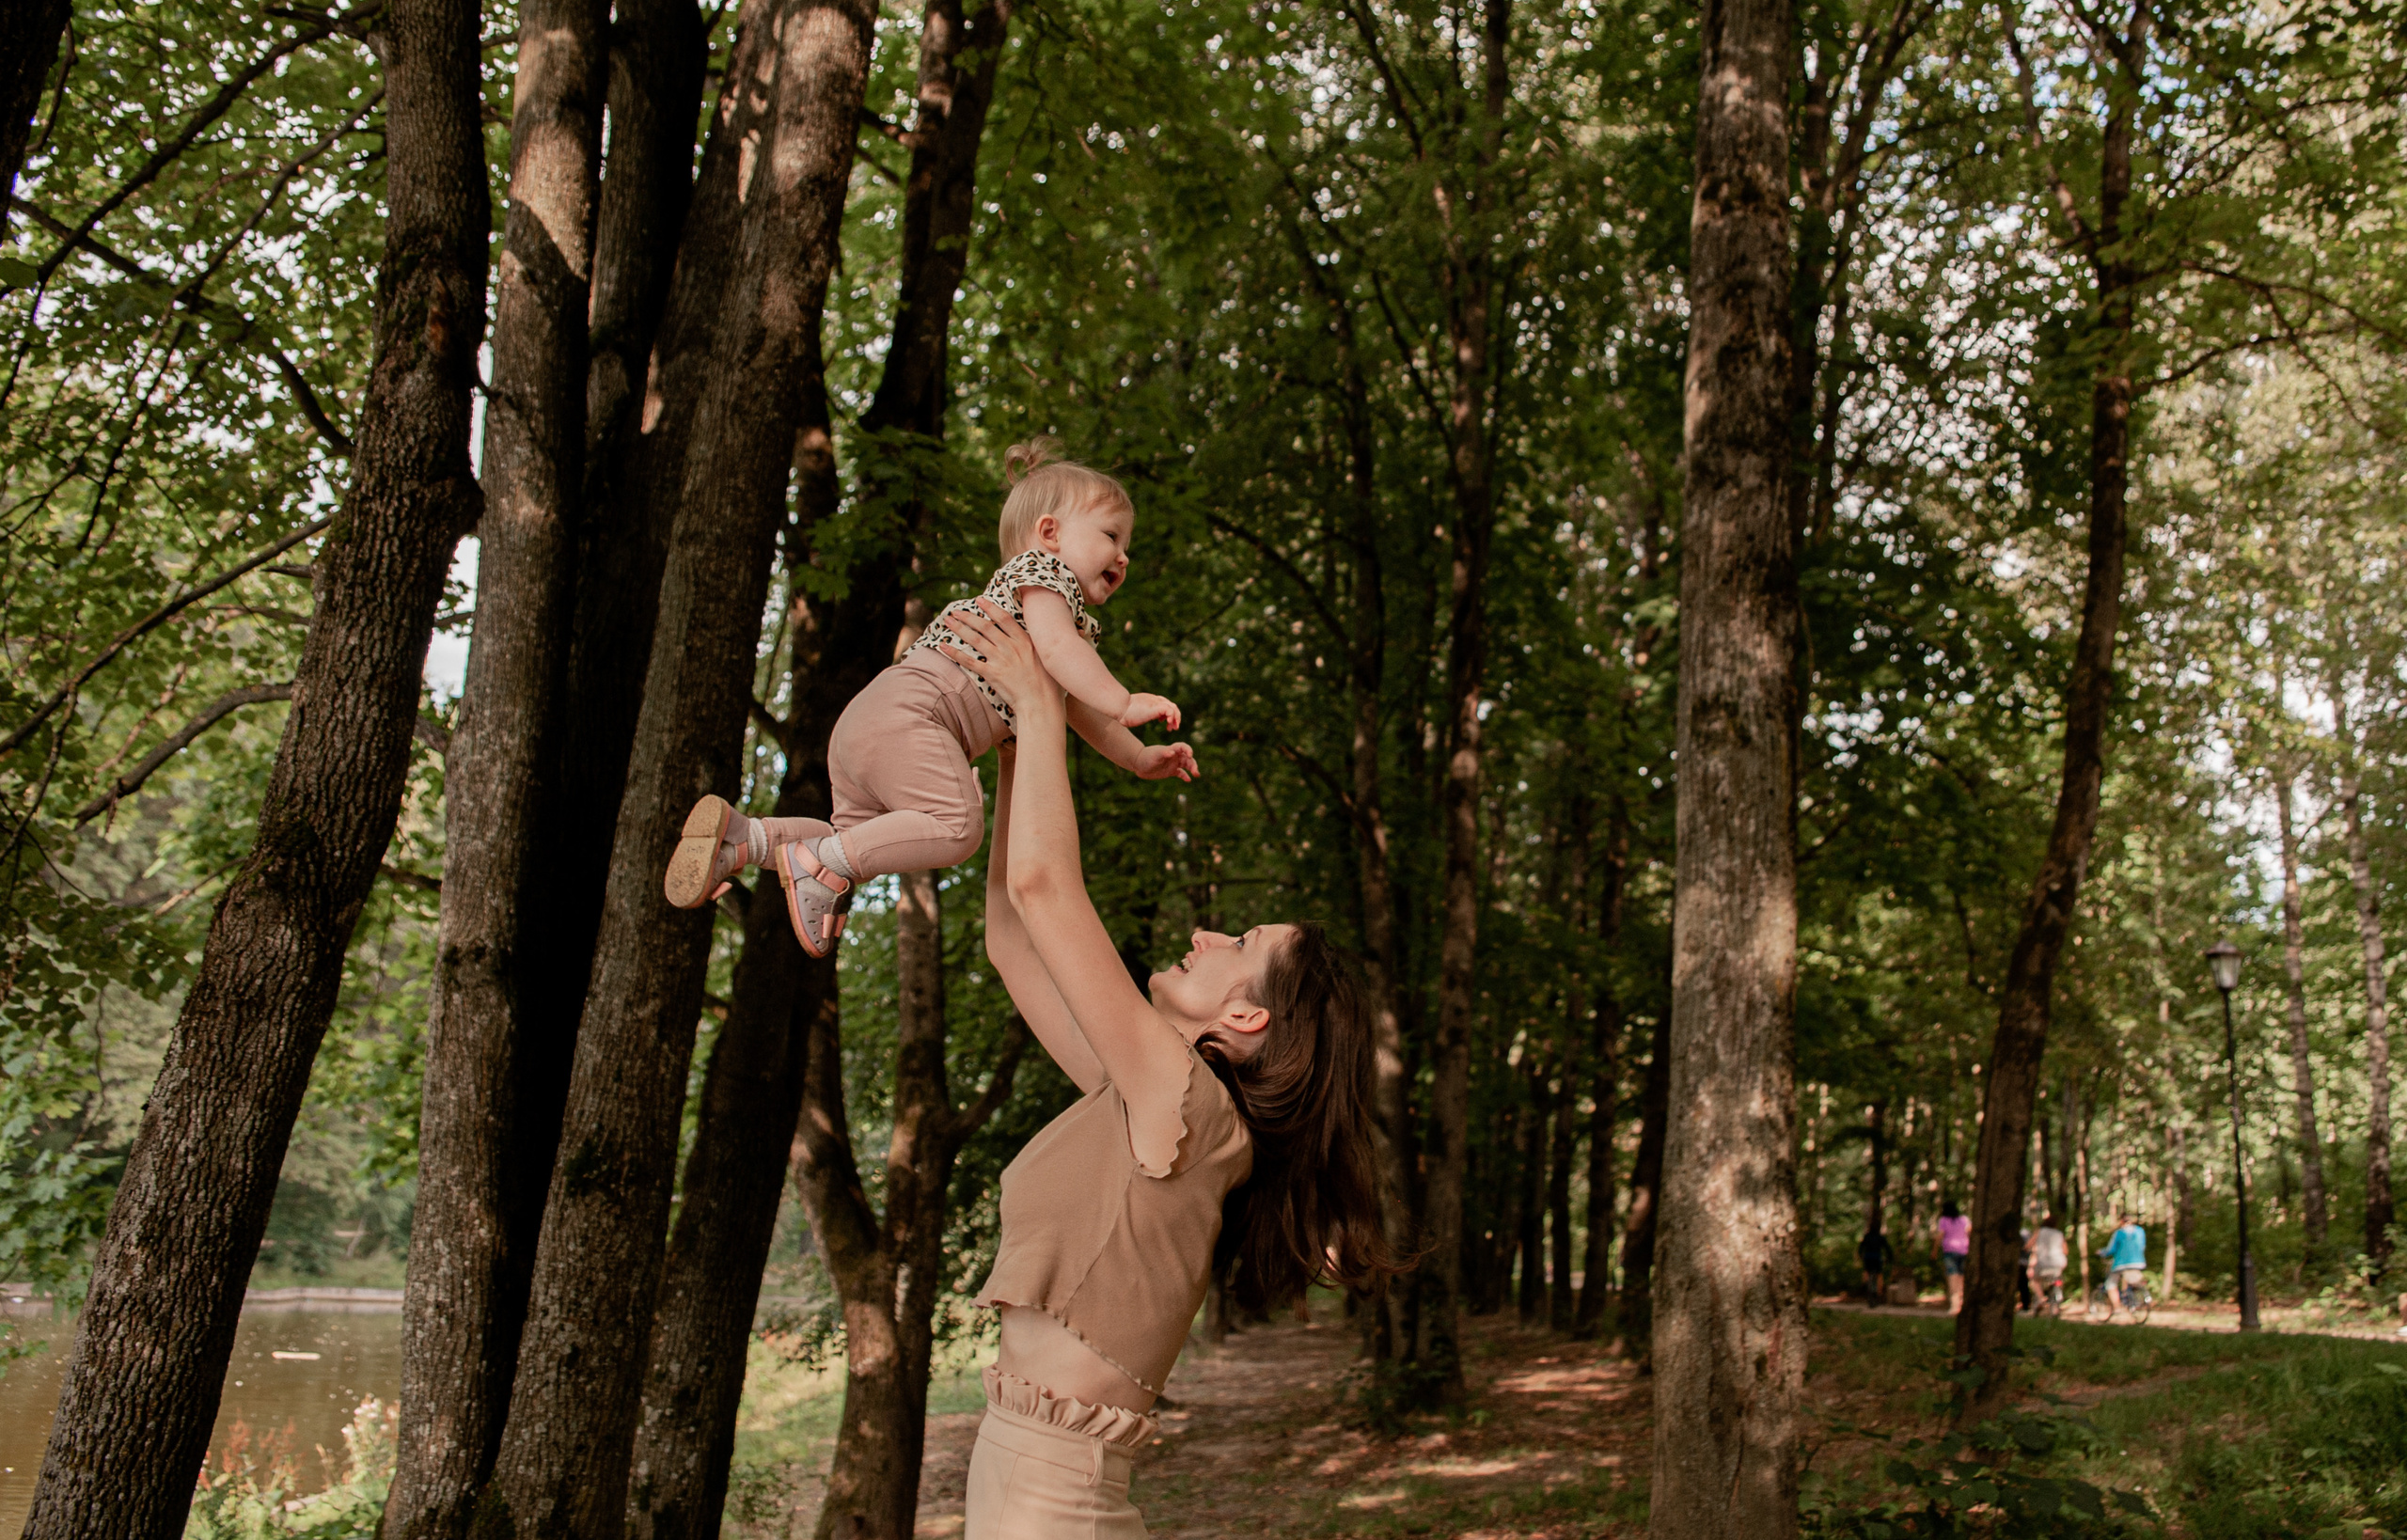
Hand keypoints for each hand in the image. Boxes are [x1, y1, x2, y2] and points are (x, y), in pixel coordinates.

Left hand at [939, 598, 1056, 716]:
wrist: (1041, 703)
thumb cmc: (1049, 685)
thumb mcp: (1048, 659)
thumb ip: (1038, 647)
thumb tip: (1041, 639)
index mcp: (1025, 641)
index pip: (1004, 618)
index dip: (990, 608)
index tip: (979, 600)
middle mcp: (1011, 647)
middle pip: (985, 626)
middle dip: (968, 617)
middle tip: (956, 610)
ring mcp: (1000, 660)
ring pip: (975, 639)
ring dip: (959, 628)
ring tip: (948, 621)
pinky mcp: (992, 674)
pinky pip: (969, 661)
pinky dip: (954, 653)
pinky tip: (943, 647)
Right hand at [1120, 692, 1181, 729]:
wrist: (1120, 707)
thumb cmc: (1123, 712)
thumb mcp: (1134, 713)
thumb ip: (1138, 714)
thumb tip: (1128, 720)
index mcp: (1150, 701)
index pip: (1165, 704)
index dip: (1168, 714)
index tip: (1165, 723)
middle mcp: (1155, 700)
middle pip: (1171, 705)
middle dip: (1175, 717)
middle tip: (1174, 728)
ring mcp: (1156, 702)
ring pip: (1173, 707)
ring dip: (1176, 719)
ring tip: (1173, 728)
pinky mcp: (1156, 707)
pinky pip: (1170, 710)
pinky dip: (1172, 717)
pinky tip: (1168, 724)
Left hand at [1132, 742, 1197, 782]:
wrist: (1138, 764)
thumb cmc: (1146, 757)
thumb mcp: (1155, 755)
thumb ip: (1164, 753)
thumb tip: (1172, 752)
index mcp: (1171, 749)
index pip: (1183, 747)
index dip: (1188, 750)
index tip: (1190, 755)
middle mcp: (1174, 756)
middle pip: (1187, 758)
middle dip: (1193, 764)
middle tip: (1195, 772)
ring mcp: (1173, 764)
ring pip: (1186, 765)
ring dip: (1192, 769)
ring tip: (1196, 775)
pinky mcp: (1170, 771)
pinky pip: (1180, 773)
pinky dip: (1185, 776)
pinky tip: (1188, 780)